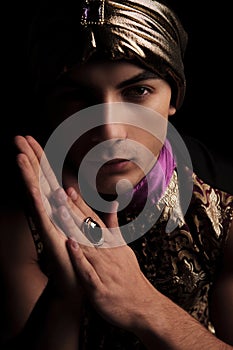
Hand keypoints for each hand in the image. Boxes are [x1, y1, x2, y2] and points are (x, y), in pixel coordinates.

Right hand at [14, 135, 83, 305]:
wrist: (76, 282)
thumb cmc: (82, 256)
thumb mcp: (93, 230)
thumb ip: (97, 212)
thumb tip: (99, 197)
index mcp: (59, 208)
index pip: (49, 177)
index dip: (42, 158)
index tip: (33, 139)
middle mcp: (49, 212)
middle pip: (39, 180)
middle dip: (30, 158)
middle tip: (19, 136)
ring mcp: (47, 222)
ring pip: (36, 193)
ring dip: (28, 174)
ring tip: (18, 153)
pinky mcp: (49, 235)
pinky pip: (42, 214)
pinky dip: (36, 199)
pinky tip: (31, 185)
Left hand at [64, 191, 156, 332]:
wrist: (142, 306)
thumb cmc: (129, 275)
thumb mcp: (123, 247)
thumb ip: (114, 225)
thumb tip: (113, 203)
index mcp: (111, 243)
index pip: (93, 220)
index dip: (80, 204)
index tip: (68, 189)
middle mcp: (107, 252)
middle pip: (87, 228)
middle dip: (72, 210)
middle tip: (59, 193)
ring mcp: (104, 269)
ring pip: (85, 244)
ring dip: (72, 228)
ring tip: (60, 212)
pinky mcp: (99, 288)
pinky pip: (88, 271)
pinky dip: (79, 258)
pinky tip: (70, 246)